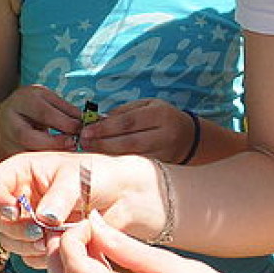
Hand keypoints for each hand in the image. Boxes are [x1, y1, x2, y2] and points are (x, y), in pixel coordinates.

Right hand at [0, 85, 82, 154]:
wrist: (7, 115)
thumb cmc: (34, 105)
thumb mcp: (50, 100)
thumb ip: (68, 110)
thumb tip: (92, 121)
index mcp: (23, 100)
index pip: (44, 113)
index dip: (65, 124)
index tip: (81, 130)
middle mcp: (9, 119)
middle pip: (28, 136)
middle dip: (54, 143)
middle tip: (74, 144)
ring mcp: (5, 138)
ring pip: (25, 152)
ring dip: (49, 154)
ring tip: (67, 153)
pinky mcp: (8, 153)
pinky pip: (26, 160)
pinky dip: (42, 161)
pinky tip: (56, 160)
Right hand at [0, 152, 164, 267]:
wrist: (123, 198)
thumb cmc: (100, 176)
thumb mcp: (79, 179)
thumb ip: (59, 197)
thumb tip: (43, 217)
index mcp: (22, 172)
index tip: (15, 212)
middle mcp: (20, 196)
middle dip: (18, 229)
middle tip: (42, 230)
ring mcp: (29, 221)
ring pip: (9, 241)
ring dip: (28, 245)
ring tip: (54, 237)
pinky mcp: (41, 242)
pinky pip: (28, 257)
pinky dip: (42, 257)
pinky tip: (62, 247)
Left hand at [78, 98, 195, 161]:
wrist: (190, 138)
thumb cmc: (162, 116)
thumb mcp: (147, 105)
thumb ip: (124, 111)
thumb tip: (99, 121)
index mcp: (160, 115)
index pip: (128, 122)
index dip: (105, 127)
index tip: (86, 130)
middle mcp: (164, 135)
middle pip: (129, 142)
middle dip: (103, 143)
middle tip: (83, 142)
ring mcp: (164, 153)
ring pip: (131, 156)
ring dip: (107, 155)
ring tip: (89, 151)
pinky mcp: (161, 167)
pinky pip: (136, 165)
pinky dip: (118, 163)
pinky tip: (103, 160)